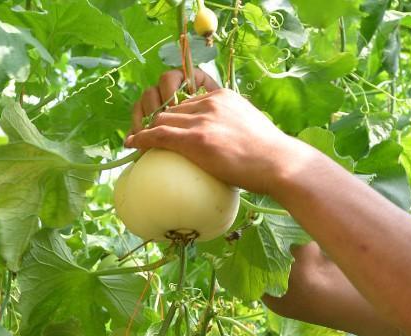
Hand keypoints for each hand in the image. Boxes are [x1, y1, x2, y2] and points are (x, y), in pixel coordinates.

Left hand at [124, 69, 307, 197]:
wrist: (278, 163)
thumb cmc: (271, 158)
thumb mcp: (251, 131)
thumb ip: (234, 130)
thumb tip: (229, 148)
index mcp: (224, 97)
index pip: (191, 101)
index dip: (177, 116)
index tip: (172, 128)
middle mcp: (211, 102)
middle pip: (173, 108)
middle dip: (160, 122)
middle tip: (150, 139)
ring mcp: (202, 120)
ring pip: (163, 119)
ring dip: (149, 131)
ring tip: (139, 144)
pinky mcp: (196, 139)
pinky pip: (159, 135)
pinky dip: (142, 138)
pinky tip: (131, 144)